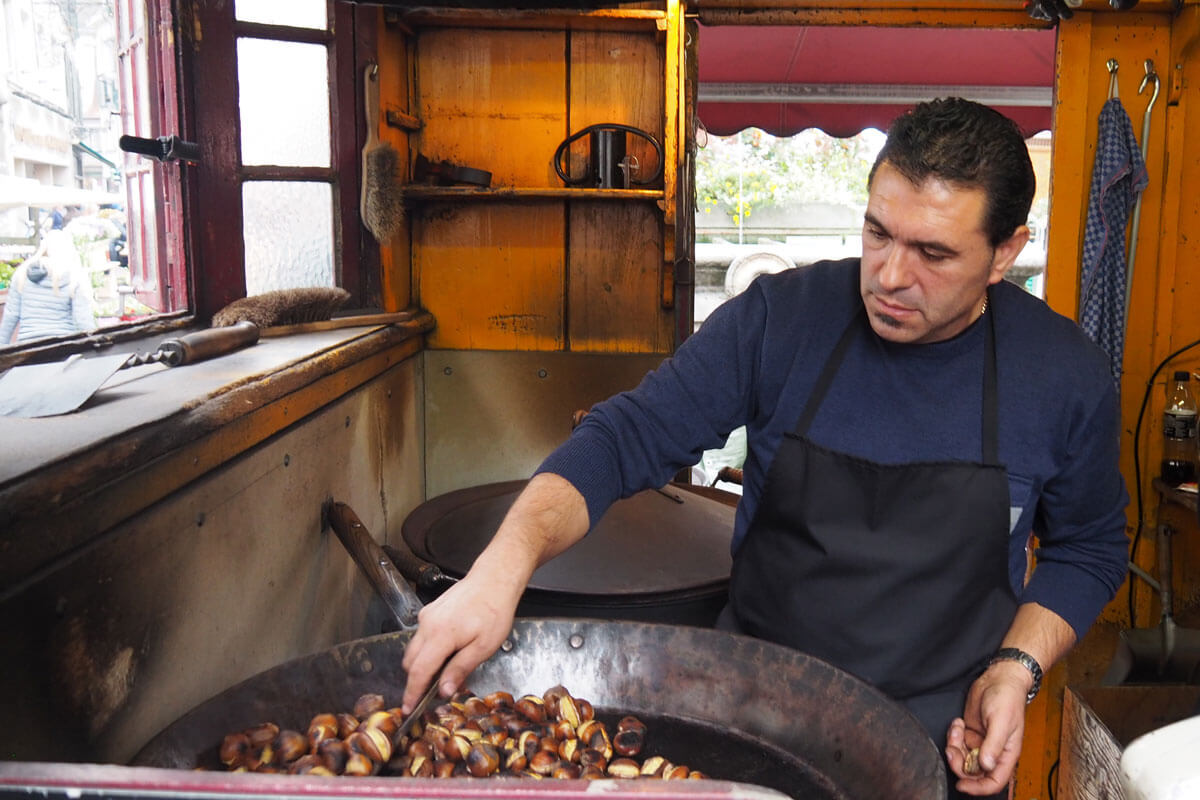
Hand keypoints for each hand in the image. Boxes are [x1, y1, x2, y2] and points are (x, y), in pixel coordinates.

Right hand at [399, 568, 522, 712]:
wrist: (494, 579)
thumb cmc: (494, 611)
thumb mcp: (483, 647)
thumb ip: (460, 668)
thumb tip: (443, 690)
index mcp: (440, 635)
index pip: (418, 671)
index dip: (412, 693)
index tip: (409, 708)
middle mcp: (427, 624)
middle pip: (411, 662)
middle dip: (416, 680)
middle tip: (430, 694)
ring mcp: (426, 616)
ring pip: (414, 649)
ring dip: (422, 664)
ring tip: (443, 672)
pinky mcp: (430, 611)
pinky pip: (421, 636)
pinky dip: (427, 649)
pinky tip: (447, 652)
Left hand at [944, 661, 1029, 795]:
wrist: (998, 679)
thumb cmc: (1007, 699)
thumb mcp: (1001, 722)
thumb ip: (993, 744)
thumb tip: (986, 765)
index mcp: (1006, 755)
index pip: (994, 782)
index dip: (978, 788)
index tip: (961, 785)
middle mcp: (992, 752)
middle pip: (973, 773)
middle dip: (959, 764)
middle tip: (952, 749)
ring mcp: (980, 743)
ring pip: (962, 758)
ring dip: (954, 747)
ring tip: (957, 728)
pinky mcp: (970, 733)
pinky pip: (957, 743)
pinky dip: (953, 735)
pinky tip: (958, 723)